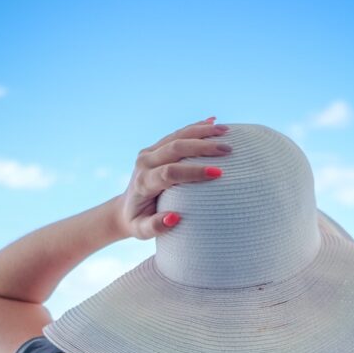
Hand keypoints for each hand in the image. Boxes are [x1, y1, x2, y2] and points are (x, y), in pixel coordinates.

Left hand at [114, 116, 231, 240]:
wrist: (125, 208)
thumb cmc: (138, 222)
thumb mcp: (141, 230)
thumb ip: (154, 226)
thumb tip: (174, 218)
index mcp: (143, 182)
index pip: (170, 172)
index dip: (193, 171)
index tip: (218, 173)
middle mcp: (145, 162)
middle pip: (175, 148)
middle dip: (203, 147)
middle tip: (228, 150)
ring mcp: (150, 152)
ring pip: (177, 136)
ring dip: (202, 132)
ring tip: (227, 131)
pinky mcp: (156, 147)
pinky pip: (177, 134)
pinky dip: (195, 127)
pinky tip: (213, 122)